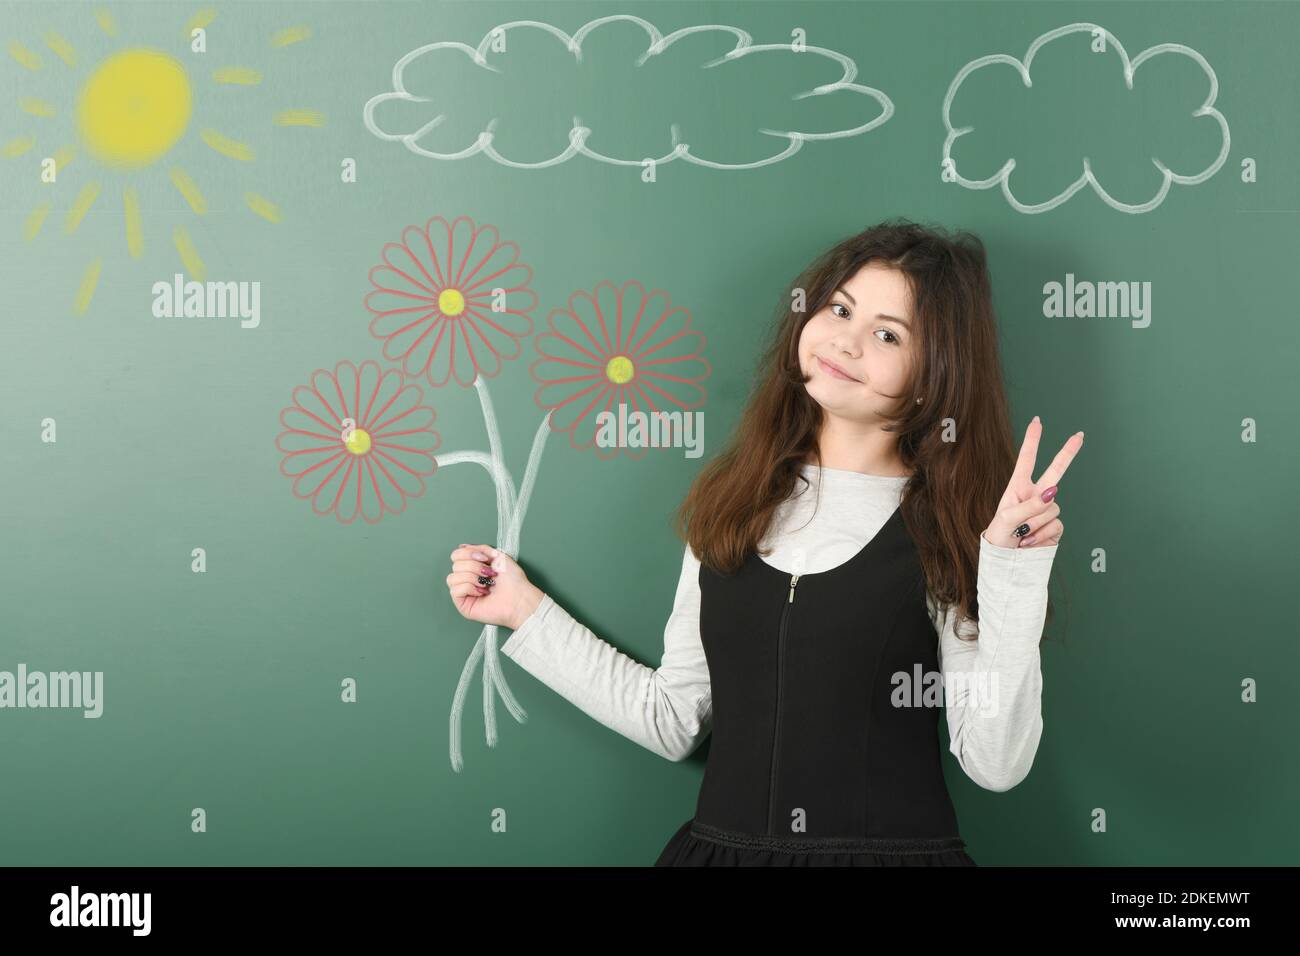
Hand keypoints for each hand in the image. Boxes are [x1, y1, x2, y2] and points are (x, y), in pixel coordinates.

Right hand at [447, 543, 544, 629]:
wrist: (519, 597)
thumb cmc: (513, 580)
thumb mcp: (497, 556)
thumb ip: (480, 548)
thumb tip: (463, 546)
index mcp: (473, 568)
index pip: (456, 555)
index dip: (468, 553)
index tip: (484, 558)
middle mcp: (467, 579)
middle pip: (455, 564)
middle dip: (474, 566)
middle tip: (489, 573)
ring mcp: (464, 592)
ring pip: (452, 577)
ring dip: (472, 577)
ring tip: (486, 583)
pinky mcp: (463, 605)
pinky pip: (455, 590)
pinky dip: (470, 588)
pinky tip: (482, 592)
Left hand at [983, 416, 1082, 548]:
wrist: (1006, 560)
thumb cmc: (1000, 536)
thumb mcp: (1008, 518)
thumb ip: (1030, 504)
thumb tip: (1053, 493)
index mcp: (1018, 488)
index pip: (1027, 460)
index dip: (1032, 441)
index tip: (1037, 421)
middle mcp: (1034, 495)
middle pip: (1056, 471)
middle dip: (1068, 453)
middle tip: (1080, 435)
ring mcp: (1046, 510)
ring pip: (1052, 507)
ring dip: (1035, 523)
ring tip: (1020, 534)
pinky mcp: (1055, 527)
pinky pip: (1056, 525)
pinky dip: (1042, 535)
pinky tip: (1029, 542)